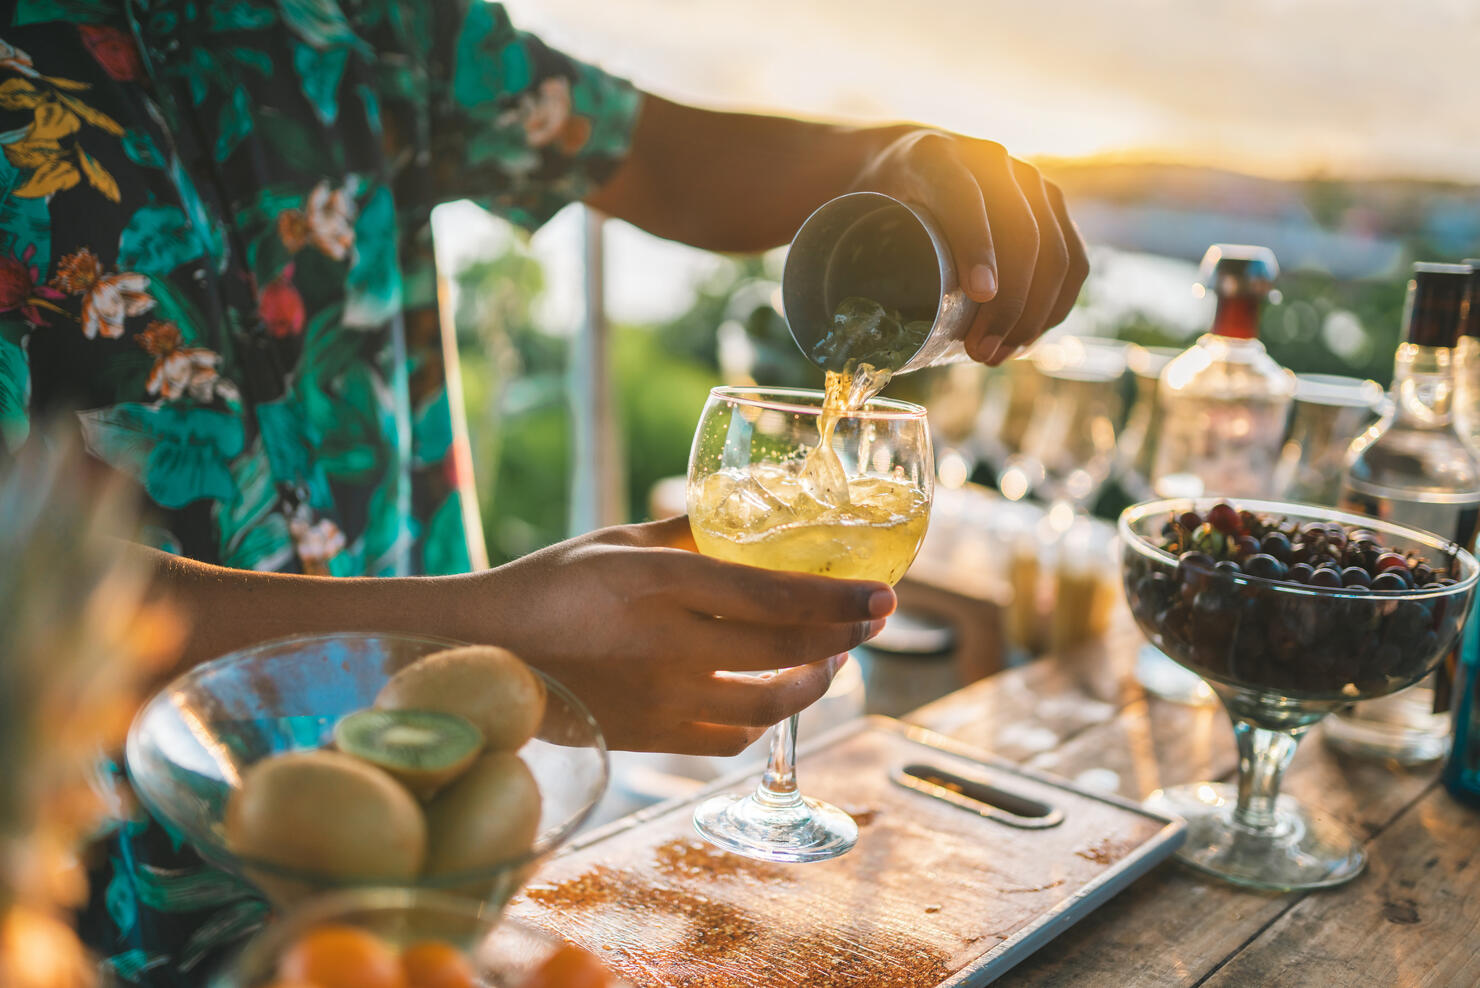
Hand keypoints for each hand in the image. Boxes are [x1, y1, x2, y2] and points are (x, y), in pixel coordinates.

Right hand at [462, 516, 894, 755]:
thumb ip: (686, 533)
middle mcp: (669, 645)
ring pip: (770, 705)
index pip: (776, 598)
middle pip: (788, 651)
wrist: (481, 653)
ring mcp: (662, 699)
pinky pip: (732, 738)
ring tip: (832, 662)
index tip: (884, 594)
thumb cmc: (546, 585)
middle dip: (847, 637)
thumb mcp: (614, 540)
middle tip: (875, 621)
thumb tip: (743, 522)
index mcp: (661, 583)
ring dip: (815, 684)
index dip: (840, 601)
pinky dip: (766, 720)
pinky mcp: (651, 738)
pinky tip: (775, 698)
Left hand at [856, 130, 1089, 364]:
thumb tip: (830, 342)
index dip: (978, 245)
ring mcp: (1028, 182)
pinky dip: (1057, 302)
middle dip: (1009, 303)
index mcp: (936, 156)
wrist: (904, 161)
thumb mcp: (849, 216)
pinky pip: (1072, 258)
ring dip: (1033, 313)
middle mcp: (992, 162)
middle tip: (980, 354)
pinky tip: (1034, 336)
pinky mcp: (1050, 207)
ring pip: (1054, 252)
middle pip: (1021, 235)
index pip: (967, 198)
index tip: (979, 295)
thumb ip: (839, 258)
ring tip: (997, 356)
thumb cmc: (871, 201)